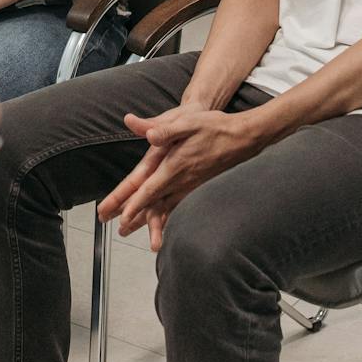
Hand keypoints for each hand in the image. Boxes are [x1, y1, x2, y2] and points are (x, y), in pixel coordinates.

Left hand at [97, 107, 264, 248]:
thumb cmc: (213, 127)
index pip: (151, 189)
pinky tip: (165, 224)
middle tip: (120, 231)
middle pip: (156, 205)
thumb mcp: (187, 122)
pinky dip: (169, 217)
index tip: (124, 218)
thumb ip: (166, 130)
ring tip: (142, 238)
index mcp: (175, 166)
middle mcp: (183, 181)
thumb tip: (149, 134)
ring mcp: (192, 186)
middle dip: (137, 219)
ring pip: (168, 209)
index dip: (136, 205)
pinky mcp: (198, 187)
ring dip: (153, 223)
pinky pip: (180, 206)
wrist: (242, 137)